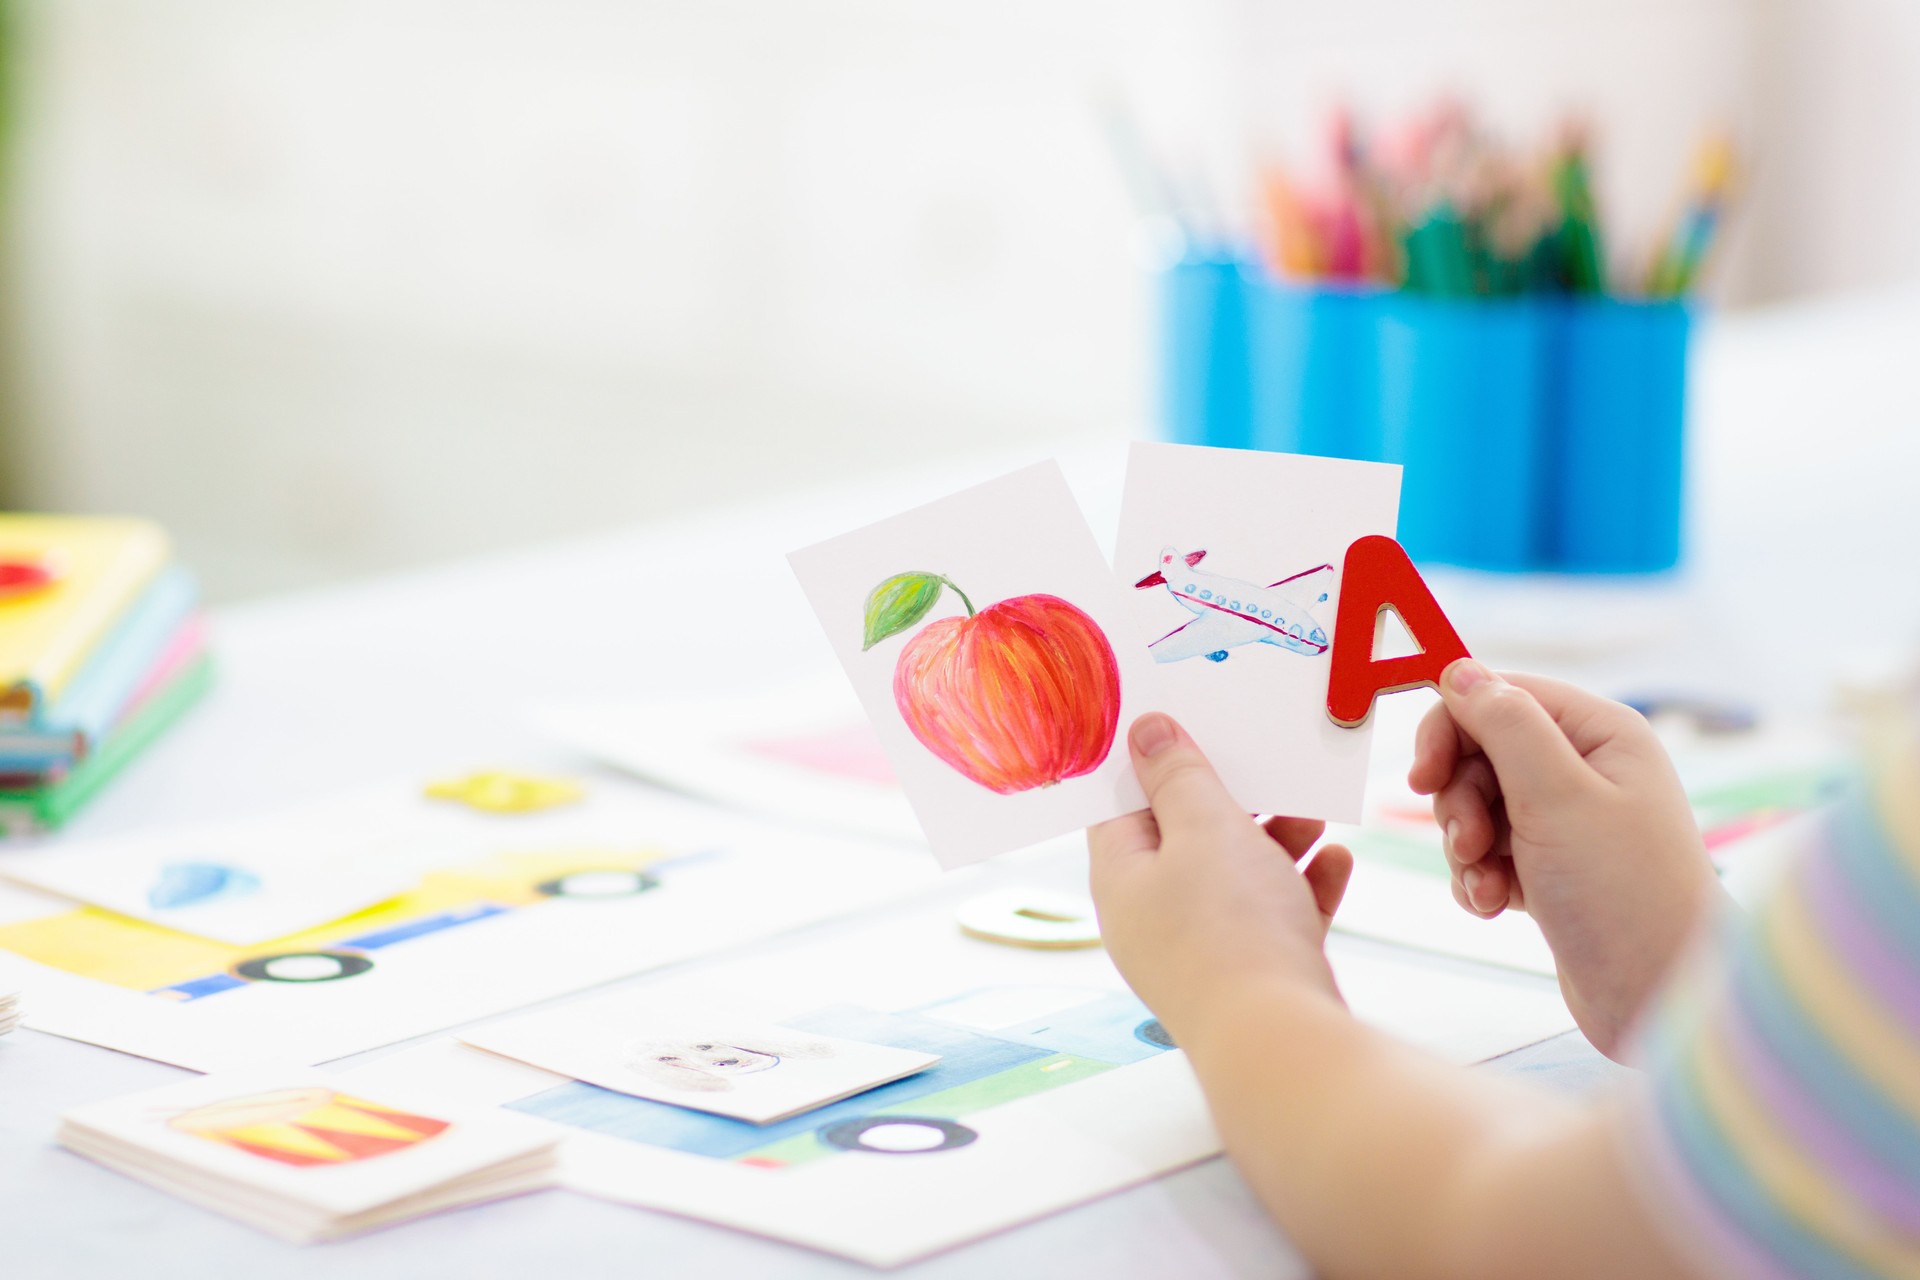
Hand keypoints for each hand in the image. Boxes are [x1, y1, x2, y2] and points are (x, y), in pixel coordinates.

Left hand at [1088, 713, 1352, 1041]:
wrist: (1281, 1043)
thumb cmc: (1231, 928)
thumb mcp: (1204, 828)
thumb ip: (1178, 776)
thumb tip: (1144, 731)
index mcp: (1121, 879)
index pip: (1120, 807)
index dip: (1152, 764)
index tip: (1189, 727)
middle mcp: (1152, 917)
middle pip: (1185, 839)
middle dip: (1233, 800)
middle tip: (1269, 765)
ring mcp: (1202, 951)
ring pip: (1237, 877)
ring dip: (1277, 838)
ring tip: (1314, 811)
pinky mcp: (1253, 975)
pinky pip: (1275, 917)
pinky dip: (1304, 886)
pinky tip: (1337, 862)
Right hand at [1408, 660, 1719, 1056]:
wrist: (1663, 996)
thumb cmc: (1623, 891)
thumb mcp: (1557, 796)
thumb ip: (1504, 724)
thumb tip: (1459, 669)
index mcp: (1599, 732)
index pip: (1500, 695)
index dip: (1451, 728)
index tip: (1423, 777)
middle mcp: (1586, 767)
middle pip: (1479, 752)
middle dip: (1458, 800)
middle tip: (1469, 842)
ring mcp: (1568, 821)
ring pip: (1476, 806)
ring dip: (1464, 846)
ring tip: (1486, 884)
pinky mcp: (1551, 869)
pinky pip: (1487, 853)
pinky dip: (1478, 878)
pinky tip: (1495, 906)